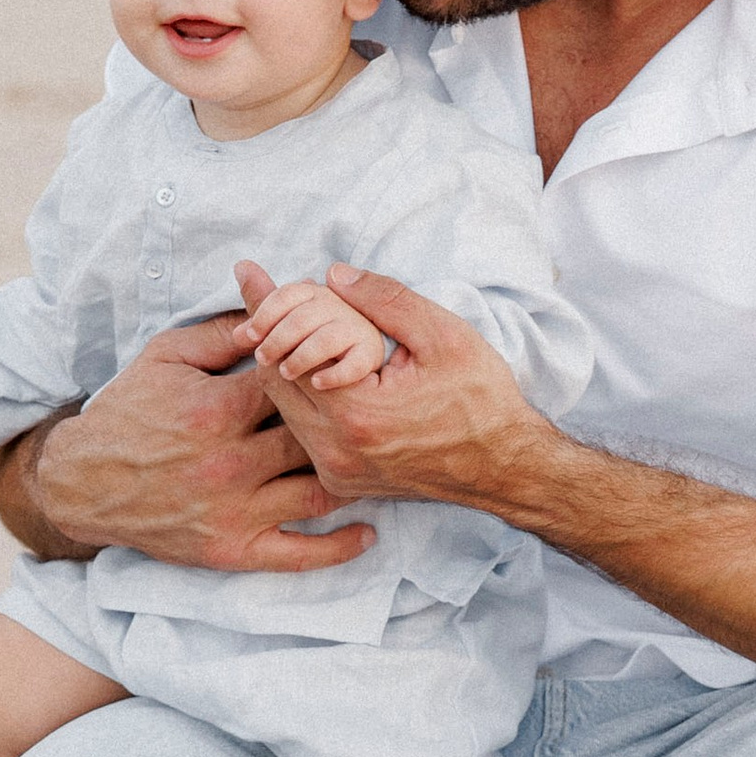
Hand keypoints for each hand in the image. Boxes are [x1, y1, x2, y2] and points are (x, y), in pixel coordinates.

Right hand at [3, 313, 377, 574]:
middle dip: (344, 421)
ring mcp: (234, 510)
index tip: (348, 364)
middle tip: (374, 412)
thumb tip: (275, 308)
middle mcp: (231, 462)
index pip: (296, 382)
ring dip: (350, 475)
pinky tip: (367, 531)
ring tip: (372, 462)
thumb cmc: (128, 410)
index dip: (327, 370)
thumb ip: (224, 332)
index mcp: (218, 409)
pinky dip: (338, 547)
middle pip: (315, 437)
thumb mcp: (167, 356)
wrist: (82, 482)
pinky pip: (298, 555)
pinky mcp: (233, 549)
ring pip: (318, 493)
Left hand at [235, 264, 545, 511]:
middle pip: (272, 382)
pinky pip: (303, 436)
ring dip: (283, 368)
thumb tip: (332, 275)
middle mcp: (337, 450)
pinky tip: (309, 372)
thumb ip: (385, 300)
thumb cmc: (482, 399)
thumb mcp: (443, 335)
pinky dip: (300, 401)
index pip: (283, 349)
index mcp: (357, 412)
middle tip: (260, 295)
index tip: (250, 274)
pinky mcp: (343, 483)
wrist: (506, 467)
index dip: (265, 307)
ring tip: (281, 327)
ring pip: (283, 411)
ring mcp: (338, 471)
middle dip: (267, 334)